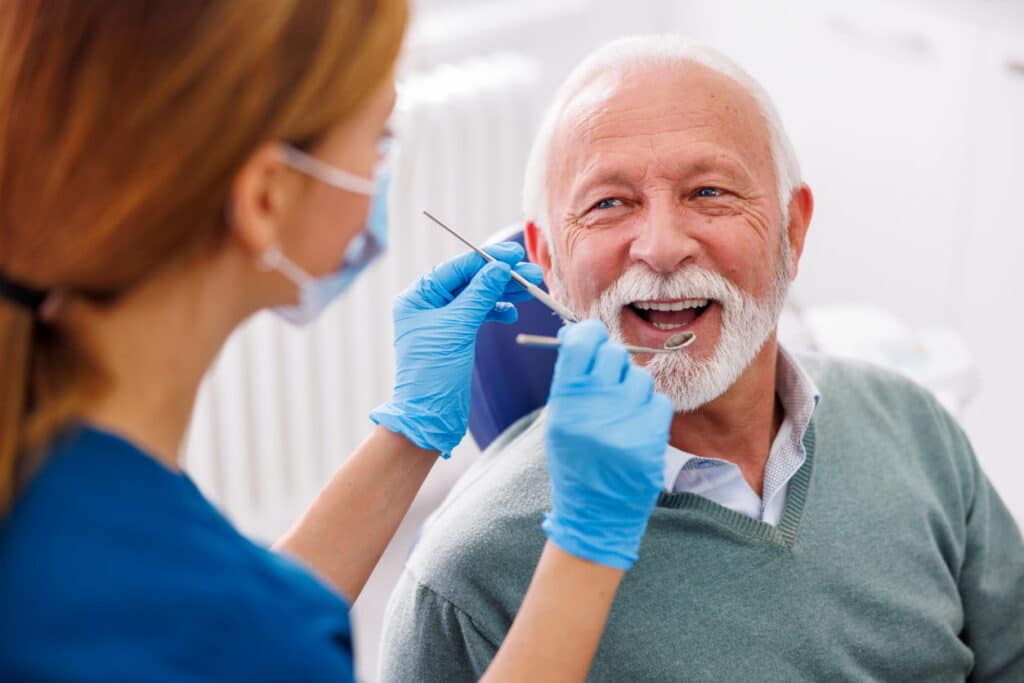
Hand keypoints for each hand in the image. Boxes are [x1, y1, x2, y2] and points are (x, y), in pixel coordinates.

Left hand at [370, 242, 542, 456]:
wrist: (430, 415)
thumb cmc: (433, 372)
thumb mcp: (458, 327)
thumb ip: (480, 294)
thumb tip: (499, 267)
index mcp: (417, 297)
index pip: (457, 268)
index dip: (487, 259)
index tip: (514, 254)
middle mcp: (427, 304)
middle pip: (469, 280)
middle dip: (501, 276)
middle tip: (531, 273)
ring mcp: (441, 320)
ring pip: (477, 296)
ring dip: (504, 292)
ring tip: (530, 290)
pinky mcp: (455, 336)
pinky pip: (478, 314)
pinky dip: (496, 311)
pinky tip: (511, 312)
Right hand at [542, 320, 672, 569]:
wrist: (594, 514)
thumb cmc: (575, 461)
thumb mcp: (559, 421)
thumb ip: (570, 379)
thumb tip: (580, 333)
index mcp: (565, 402)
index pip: (582, 343)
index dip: (589, 334)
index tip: (592, 337)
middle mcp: (594, 409)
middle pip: (613, 354)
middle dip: (612, 363)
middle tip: (608, 381)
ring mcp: (625, 423)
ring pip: (640, 377)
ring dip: (633, 389)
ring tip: (621, 414)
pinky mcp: (651, 439)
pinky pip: (658, 401)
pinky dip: (650, 411)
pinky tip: (636, 428)